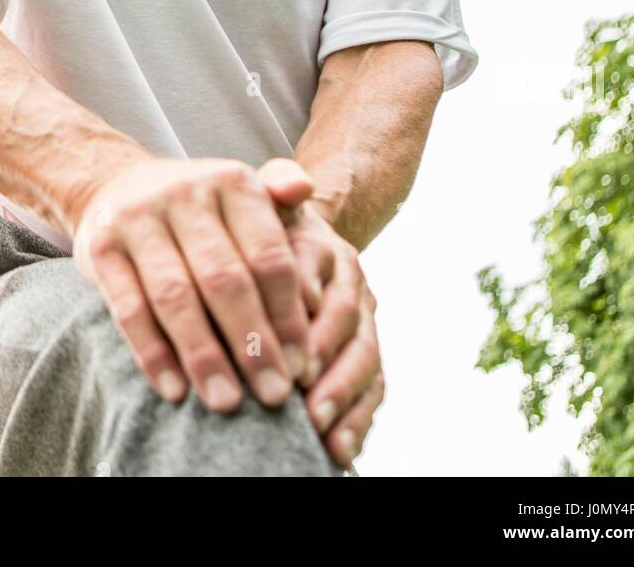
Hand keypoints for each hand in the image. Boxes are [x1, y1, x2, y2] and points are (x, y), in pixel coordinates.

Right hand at [72, 156, 316, 414]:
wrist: (117, 184)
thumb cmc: (200, 208)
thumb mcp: (241, 193)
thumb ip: (280, 195)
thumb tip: (305, 188)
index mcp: (232, 182)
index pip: (268, 253)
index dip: (287, 313)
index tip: (302, 366)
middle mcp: (185, 192)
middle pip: (224, 277)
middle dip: (252, 343)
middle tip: (275, 396)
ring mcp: (138, 218)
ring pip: (175, 296)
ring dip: (204, 355)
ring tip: (227, 402)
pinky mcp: (99, 247)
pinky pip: (128, 308)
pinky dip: (153, 353)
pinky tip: (175, 391)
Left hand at [258, 164, 385, 469]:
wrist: (289, 241)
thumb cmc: (261, 230)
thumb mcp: (260, 203)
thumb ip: (275, 187)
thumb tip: (297, 183)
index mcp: (321, 243)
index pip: (316, 272)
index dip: (304, 307)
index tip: (286, 342)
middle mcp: (350, 280)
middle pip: (348, 319)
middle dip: (326, 359)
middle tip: (301, 394)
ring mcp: (363, 319)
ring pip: (366, 357)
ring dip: (343, 395)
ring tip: (318, 427)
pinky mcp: (365, 352)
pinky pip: (373, 388)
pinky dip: (358, 421)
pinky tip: (338, 450)